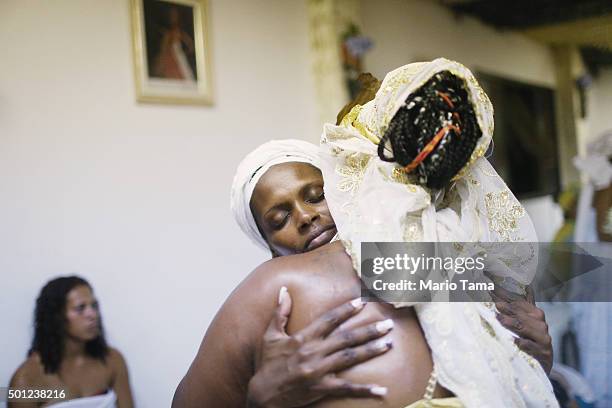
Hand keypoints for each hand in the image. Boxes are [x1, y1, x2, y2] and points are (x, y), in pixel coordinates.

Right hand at [247, 287, 392, 406]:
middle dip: (368, 330)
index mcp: (303, 338)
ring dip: (371, 350)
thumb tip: (284, 290)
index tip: (361, 302)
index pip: (328, 320)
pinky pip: (347, 389)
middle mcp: (314, 352)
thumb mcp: (270, 336)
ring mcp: (319, 372)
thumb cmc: (267, 364)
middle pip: (346, 338)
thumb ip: (280, 312)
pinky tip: (382, 390)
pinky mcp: (322, 389)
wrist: (263, 396)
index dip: (345, 310)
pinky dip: (365, 390)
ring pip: (350, 358)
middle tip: (388, 323)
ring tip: (389, 343)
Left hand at [492, 286, 552, 374]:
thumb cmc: (531, 339)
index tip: (489, 285)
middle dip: (507, 308)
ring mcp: (543, 338)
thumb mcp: (526, 321)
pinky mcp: (543, 352)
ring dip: (511, 323)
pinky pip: (530, 346)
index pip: (516, 301)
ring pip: (524, 327)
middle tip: (495, 304)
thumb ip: (521, 305)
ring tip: (499, 319)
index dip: (502, 293)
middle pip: (519, 313)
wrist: (544, 363)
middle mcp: (540, 323)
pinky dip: (522, 343)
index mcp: (534, 313)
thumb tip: (522, 285)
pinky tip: (514, 341)